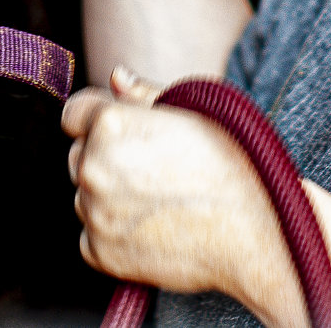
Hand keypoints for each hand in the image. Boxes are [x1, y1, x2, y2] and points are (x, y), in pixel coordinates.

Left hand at [64, 66, 294, 316]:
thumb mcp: (193, 112)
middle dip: (104, 158)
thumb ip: (143, 93)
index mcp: (111, 124)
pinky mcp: (101, 253)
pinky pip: (91, 237)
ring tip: (159, 199)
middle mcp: (93, 167)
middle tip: (152, 168)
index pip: (74, 113)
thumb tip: (115, 76)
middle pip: (78, 155)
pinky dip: (112, 234)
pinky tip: (152, 227)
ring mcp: (95, 213)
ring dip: (109, 196)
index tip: (122, 132)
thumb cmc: (233, 166)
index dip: (98, 118)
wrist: (257, 232)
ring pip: (85, 196)